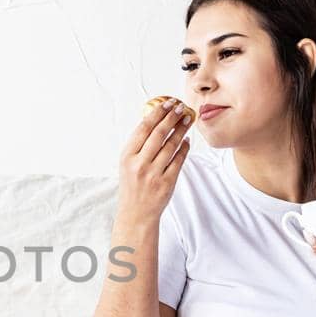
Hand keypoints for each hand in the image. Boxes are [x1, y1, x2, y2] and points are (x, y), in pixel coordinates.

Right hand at [117, 98, 195, 225]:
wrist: (136, 213)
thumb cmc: (132, 185)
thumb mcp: (127, 163)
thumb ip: (138, 144)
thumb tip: (155, 119)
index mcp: (127, 156)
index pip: (144, 128)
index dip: (157, 113)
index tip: (167, 103)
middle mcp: (139, 164)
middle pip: (159, 133)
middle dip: (172, 117)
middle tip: (181, 107)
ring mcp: (154, 174)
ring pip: (171, 145)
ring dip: (181, 129)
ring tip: (187, 119)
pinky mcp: (167, 183)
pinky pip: (179, 160)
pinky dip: (184, 148)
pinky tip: (186, 140)